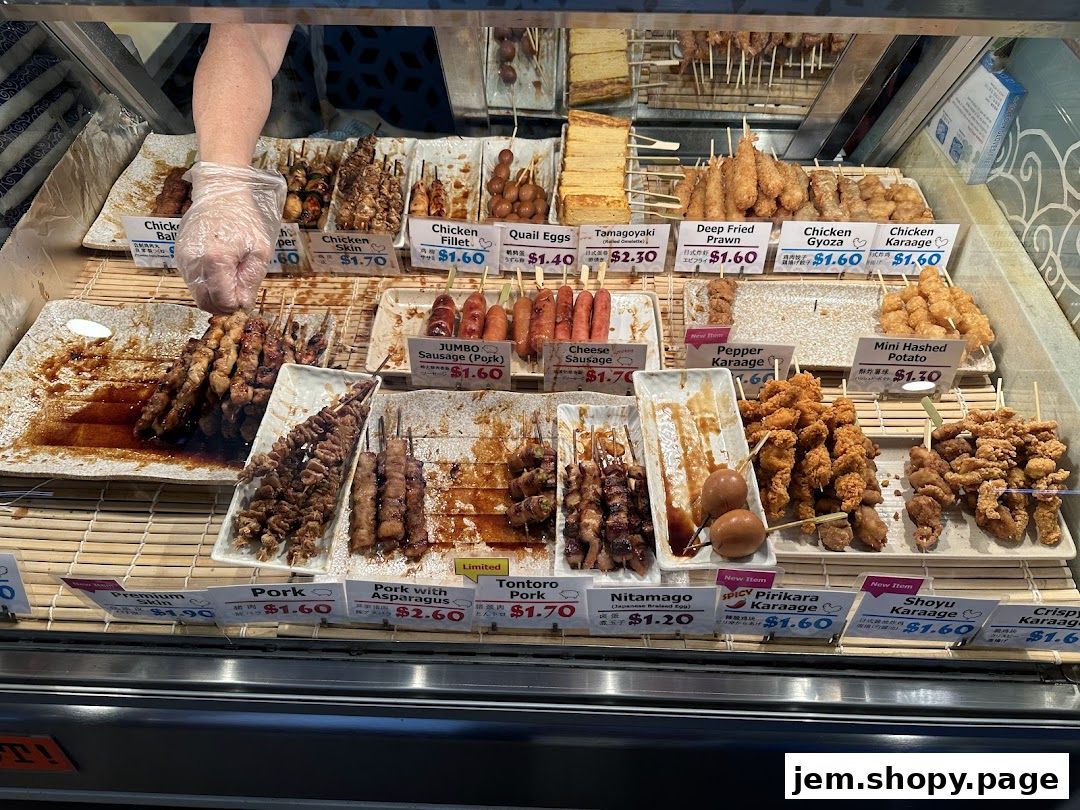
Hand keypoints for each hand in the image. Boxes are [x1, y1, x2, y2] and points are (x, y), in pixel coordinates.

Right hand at [175, 162, 285, 312]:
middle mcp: (194, 261)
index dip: (236, 306)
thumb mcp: (260, 251)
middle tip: (238, 296)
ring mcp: (183, 258)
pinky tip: (219, 270)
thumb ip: (251, 280)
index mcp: (216, 260)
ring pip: (196, 294)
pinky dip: (205, 283)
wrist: (221, 193)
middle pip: (205, 302)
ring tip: (230, 279)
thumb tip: (243, 303)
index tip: (245, 299)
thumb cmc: (243, 219)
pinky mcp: (179, 255)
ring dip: (214, 295)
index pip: (222, 301)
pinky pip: (191, 280)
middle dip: (223, 305)